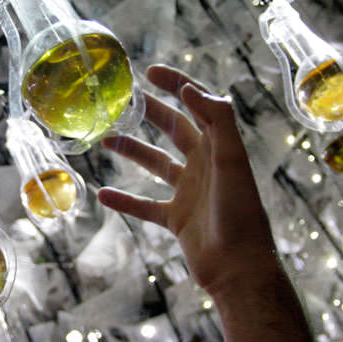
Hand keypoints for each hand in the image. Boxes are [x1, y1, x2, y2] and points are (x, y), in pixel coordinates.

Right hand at [98, 64, 278, 295]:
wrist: (240, 268)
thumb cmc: (240, 213)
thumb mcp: (232, 160)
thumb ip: (217, 121)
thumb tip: (192, 88)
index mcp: (219, 147)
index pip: (198, 105)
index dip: (177, 85)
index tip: (150, 72)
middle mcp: (205, 165)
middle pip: (175, 129)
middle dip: (151, 112)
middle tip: (123, 100)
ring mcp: (190, 192)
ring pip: (156, 164)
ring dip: (133, 150)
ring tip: (105, 138)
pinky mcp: (178, 219)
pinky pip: (145, 205)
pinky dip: (125, 200)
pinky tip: (102, 194)